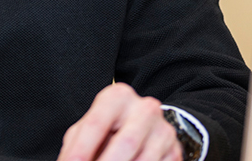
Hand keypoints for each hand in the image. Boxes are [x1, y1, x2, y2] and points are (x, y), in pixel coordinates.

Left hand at [57, 82, 182, 160]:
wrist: (144, 126)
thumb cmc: (109, 127)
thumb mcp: (89, 129)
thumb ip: (76, 145)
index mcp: (117, 97)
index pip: (95, 125)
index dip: (80, 151)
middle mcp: (144, 108)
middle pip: (125, 144)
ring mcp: (163, 130)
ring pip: (143, 160)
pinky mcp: (175, 151)